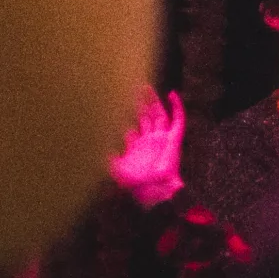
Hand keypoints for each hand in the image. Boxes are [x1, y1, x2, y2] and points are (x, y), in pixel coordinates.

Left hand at [108, 89, 186, 208]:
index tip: (116, 109)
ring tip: (146, 88)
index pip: (133, 130)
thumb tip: (100, 147)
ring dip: (154, 101)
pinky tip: (171, 95)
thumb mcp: (115, 169)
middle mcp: (151, 141)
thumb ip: (108, 158)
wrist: (153, 190)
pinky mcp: (175, 138)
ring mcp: (163, 138)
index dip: (126, 120)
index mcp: (138, 148)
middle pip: (147, 117)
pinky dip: (177, 107)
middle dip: (140, 104)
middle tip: (132, 89)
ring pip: (160, 114)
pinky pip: (179, 119)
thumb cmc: (135, 183)